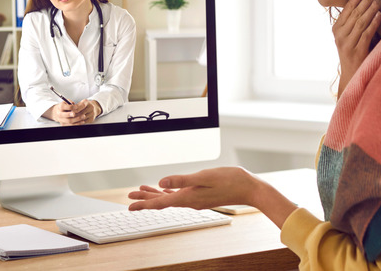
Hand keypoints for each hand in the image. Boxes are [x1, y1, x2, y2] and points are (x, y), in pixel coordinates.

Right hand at [46, 99, 100, 125]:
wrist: (57, 112)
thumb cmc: (64, 106)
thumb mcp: (66, 101)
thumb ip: (70, 102)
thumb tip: (74, 104)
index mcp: (60, 107)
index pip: (65, 107)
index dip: (72, 107)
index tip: (77, 107)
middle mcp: (59, 114)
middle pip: (66, 115)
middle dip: (74, 115)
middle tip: (81, 114)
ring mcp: (61, 120)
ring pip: (69, 121)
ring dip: (77, 120)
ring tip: (84, 117)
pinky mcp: (63, 124)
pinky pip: (70, 125)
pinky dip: (77, 124)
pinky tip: (82, 122)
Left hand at [128, 167, 257, 209]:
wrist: (249, 188)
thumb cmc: (230, 180)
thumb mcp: (204, 176)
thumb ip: (182, 180)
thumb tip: (162, 182)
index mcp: (188, 197)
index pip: (161, 202)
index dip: (144, 203)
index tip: (130, 205)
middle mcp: (191, 201)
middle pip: (163, 202)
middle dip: (146, 199)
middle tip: (131, 197)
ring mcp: (196, 199)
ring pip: (170, 199)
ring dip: (156, 195)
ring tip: (143, 191)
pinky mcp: (202, 196)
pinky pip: (180, 196)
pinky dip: (170, 192)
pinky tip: (168, 189)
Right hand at [333, 0, 380, 96]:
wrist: (352, 75)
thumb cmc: (354, 52)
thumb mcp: (350, 35)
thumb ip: (354, 21)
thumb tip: (365, 1)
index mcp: (336, 28)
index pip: (347, 8)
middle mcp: (339, 35)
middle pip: (354, 13)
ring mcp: (347, 44)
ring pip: (360, 22)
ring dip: (371, 8)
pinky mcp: (357, 51)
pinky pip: (366, 34)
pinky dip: (373, 23)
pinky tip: (379, 15)